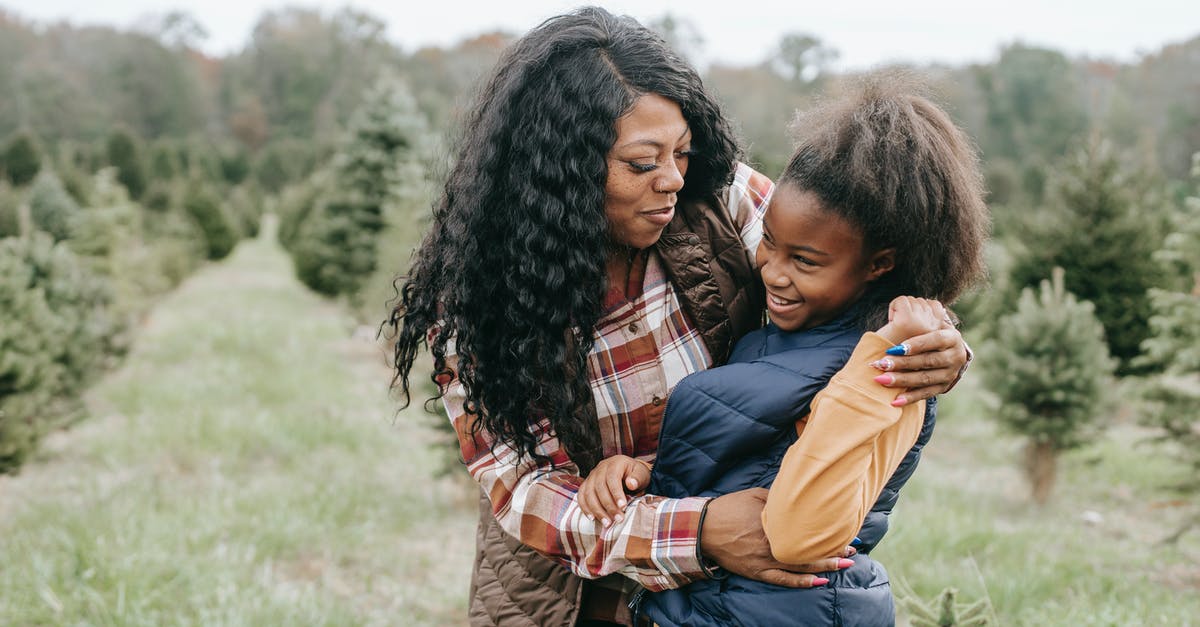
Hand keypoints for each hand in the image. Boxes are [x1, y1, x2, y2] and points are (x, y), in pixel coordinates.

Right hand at [577, 455, 650, 526]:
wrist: (629, 473)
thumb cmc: (636, 476)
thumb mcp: (642, 474)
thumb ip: (637, 478)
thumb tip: (631, 483)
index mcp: (615, 463)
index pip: (612, 477)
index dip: (616, 493)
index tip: (623, 506)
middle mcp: (601, 468)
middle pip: (599, 487)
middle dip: (608, 505)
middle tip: (618, 519)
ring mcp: (592, 476)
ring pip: (588, 493)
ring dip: (597, 510)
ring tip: (607, 523)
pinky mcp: (586, 485)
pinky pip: (581, 496)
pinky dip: (585, 508)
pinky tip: (592, 518)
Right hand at [700, 488, 854, 587]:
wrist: (701, 528)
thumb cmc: (729, 508)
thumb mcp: (755, 495)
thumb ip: (778, 500)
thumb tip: (798, 499)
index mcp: (772, 523)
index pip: (806, 528)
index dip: (827, 530)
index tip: (846, 529)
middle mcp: (771, 543)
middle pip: (807, 548)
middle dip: (832, 549)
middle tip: (853, 549)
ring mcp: (764, 560)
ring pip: (800, 566)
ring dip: (824, 566)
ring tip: (845, 564)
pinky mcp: (757, 572)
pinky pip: (783, 580)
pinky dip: (802, 582)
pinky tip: (819, 582)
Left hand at [871, 297, 968, 403]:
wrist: (950, 352)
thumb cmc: (930, 335)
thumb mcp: (931, 324)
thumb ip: (918, 319)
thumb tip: (897, 307)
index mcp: (952, 337)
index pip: (934, 340)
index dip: (915, 344)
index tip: (893, 347)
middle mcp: (955, 356)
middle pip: (927, 361)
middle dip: (901, 363)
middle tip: (880, 364)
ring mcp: (950, 374)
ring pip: (924, 378)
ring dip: (901, 380)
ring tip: (881, 379)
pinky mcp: (943, 387)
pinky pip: (925, 394)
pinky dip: (909, 398)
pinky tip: (893, 401)